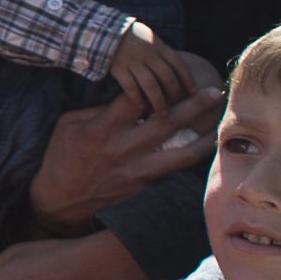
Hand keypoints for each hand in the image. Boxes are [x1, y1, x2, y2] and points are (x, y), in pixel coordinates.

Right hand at [25, 75, 222, 233]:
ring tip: (221, 127)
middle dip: (194, 105)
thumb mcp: (67, 126)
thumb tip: (127, 101)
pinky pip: (174, 174)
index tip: (176, 77)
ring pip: (181, 154)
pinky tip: (205, 155)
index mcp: (102, 129)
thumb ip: (97, 112)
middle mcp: (123, 149)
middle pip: (167, 121)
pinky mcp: (142, 188)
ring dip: (204, 139)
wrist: (59, 201)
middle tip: (214, 92)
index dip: (157, 86)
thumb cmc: (60, 158)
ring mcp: (135, 171)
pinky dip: (190, 164)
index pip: (136, 100)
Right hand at [107, 21, 197, 117]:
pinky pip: (130, 86)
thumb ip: (163, 54)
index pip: (179, 64)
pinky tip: (141, 106)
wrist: (106, 30)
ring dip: (158, 101)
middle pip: (166, 77)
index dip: (188, 79)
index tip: (193, 92)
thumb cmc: (133, 37)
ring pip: (150, 84)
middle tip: (177, 107)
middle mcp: (149, 55)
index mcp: (159, 47)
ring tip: (162, 114)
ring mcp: (133, 62)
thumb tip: (178, 74)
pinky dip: (137, 98)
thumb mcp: (152, 39)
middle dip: (174, 94)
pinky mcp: (118, 69)